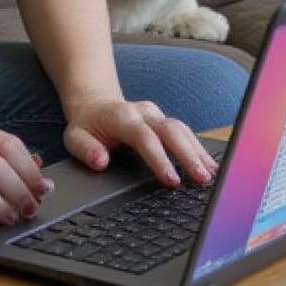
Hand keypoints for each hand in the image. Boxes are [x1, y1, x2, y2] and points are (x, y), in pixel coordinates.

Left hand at [63, 98, 219, 186]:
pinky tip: (210, 165)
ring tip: (211, 175)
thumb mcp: (74, 137)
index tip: (171, 180)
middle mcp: (143, 113)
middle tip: (202, 179)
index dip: (159, 158)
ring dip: (197, 152)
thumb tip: (100, 161)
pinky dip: (198, 148)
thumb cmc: (87, 126)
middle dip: (188, 154)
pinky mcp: (164, 120)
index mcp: (121, 117)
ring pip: (181, 129)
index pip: (144, 137)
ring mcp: (156, 115)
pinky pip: (185, 132)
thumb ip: (85, 149)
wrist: (94, 104)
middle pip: (170, 130)